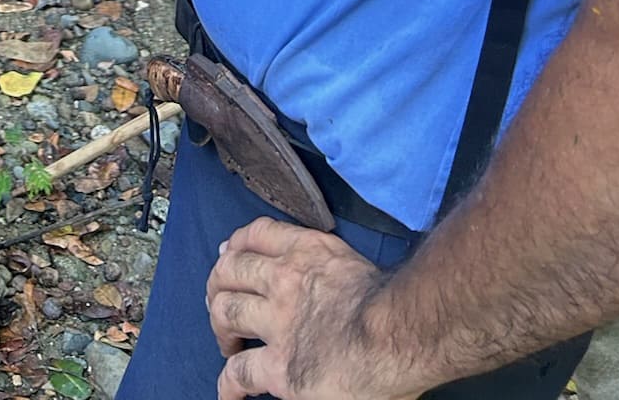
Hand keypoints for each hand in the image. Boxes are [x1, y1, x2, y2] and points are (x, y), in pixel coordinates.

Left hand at [206, 220, 416, 399]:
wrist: (400, 334)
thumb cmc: (395, 306)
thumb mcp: (355, 265)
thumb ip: (331, 266)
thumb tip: (325, 283)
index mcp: (307, 251)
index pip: (257, 234)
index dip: (236, 245)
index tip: (229, 254)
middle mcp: (284, 279)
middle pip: (229, 270)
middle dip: (217, 285)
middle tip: (218, 300)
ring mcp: (278, 323)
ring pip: (226, 313)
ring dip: (219, 327)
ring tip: (226, 342)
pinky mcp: (281, 367)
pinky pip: (240, 373)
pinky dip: (228, 384)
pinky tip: (228, 394)